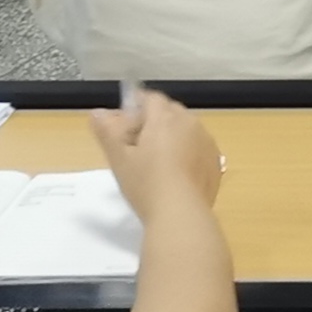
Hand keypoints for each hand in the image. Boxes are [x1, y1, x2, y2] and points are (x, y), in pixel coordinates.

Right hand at [90, 88, 223, 219]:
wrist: (181, 213)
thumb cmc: (145, 184)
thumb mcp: (119, 159)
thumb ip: (107, 132)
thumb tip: (96, 112)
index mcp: (165, 118)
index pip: (150, 99)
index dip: (136, 106)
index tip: (124, 122)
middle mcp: (190, 123)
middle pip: (169, 112)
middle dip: (153, 121)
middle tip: (135, 144)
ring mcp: (207, 142)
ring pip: (186, 129)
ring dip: (171, 136)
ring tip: (154, 161)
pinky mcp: (215, 161)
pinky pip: (198, 147)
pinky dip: (187, 152)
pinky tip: (175, 174)